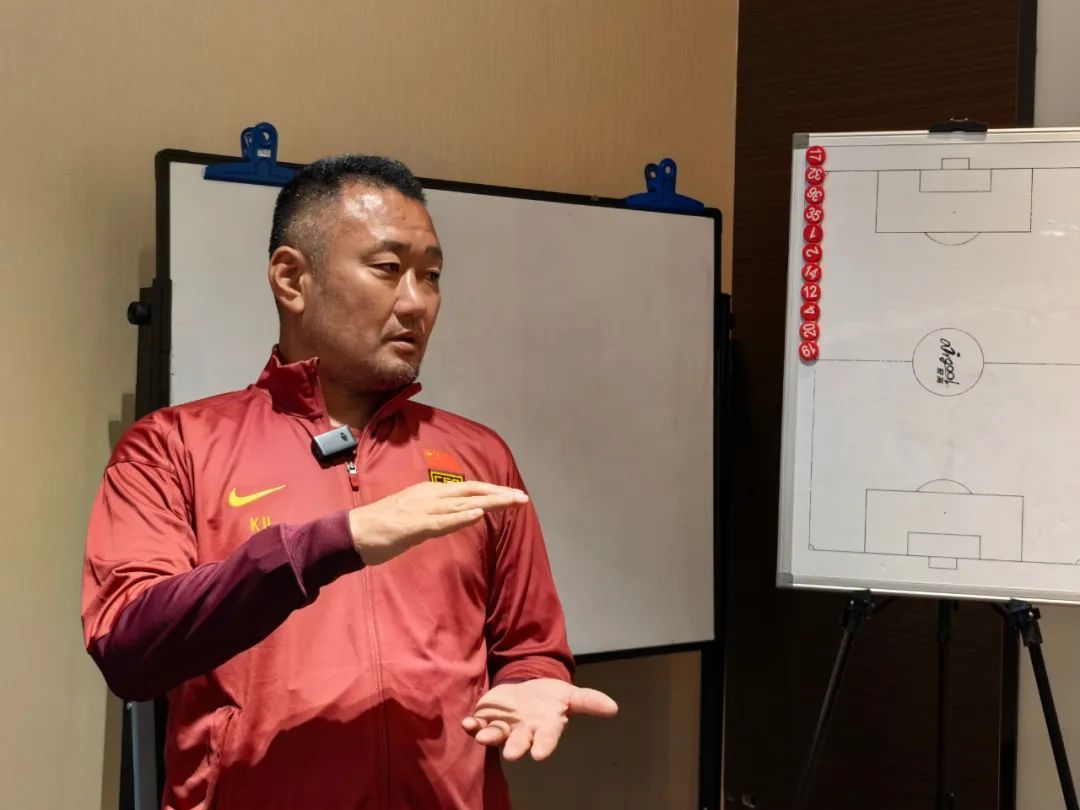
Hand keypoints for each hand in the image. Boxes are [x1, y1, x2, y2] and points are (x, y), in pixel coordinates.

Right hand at [348, 480, 527, 564]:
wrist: (351, 532)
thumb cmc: (381, 526)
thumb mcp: (414, 515)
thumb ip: (436, 514)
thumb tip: (456, 517)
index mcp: (429, 492)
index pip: (467, 489)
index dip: (491, 491)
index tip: (512, 496)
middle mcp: (428, 496)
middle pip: (471, 492)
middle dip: (498, 494)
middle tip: (522, 498)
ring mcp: (421, 510)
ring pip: (461, 504)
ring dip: (488, 503)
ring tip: (511, 502)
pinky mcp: (412, 526)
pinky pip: (440, 522)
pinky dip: (460, 518)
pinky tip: (478, 515)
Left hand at [461, 678, 618, 760]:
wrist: (529, 688)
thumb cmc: (551, 697)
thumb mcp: (570, 695)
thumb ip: (589, 701)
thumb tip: (614, 708)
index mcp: (545, 727)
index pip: (546, 738)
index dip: (543, 745)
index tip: (539, 754)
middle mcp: (524, 730)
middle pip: (519, 741)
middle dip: (515, 747)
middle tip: (511, 755)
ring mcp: (504, 726)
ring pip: (496, 734)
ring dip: (489, 736)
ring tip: (482, 736)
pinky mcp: (488, 717)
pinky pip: (478, 724)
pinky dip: (472, 725)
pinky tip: (467, 723)